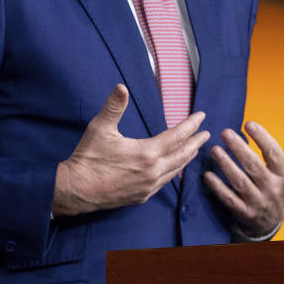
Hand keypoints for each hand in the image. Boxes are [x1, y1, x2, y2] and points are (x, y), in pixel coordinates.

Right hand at [53, 84, 209, 216]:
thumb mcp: (100, 128)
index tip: (201, 116)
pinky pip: (165, 183)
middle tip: (206, 134)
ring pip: (176, 171)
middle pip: (182, 155)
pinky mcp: (141, 196)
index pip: (176, 136)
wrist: (77, 189)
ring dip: (187, 158)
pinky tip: (174, 170)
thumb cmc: (88, 158)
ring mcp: (148, 186)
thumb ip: (114, 106)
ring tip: (194, 150)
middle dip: (196, 143)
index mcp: (146, 153)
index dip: (190, 125)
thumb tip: (122, 87)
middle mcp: (153, 171)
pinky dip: (174, 172)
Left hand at [203, 113, 283, 237]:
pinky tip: (207, 174)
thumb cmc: (281, 181)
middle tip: (225, 132)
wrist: (273, 220)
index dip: (262, 139)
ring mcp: (258, 201)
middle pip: (255, 167)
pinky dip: (217, 188)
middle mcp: (272, 188)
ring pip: (240, 183)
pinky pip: (229, 200)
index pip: (274, 154)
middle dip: (240, 150)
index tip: (248, 123)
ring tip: (215, 150)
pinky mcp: (243, 212)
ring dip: (226, 166)